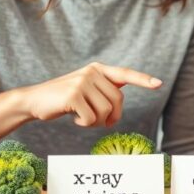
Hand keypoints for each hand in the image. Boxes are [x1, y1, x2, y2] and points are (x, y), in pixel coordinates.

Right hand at [21, 62, 161, 127]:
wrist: (34, 101)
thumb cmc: (63, 100)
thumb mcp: (85, 90)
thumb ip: (102, 91)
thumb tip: (118, 101)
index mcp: (97, 69)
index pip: (125, 74)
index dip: (142, 79)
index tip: (158, 84)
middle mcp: (92, 72)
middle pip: (117, 100)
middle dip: (112, 117)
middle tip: (101, 123)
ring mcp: (82, 81)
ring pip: (105, 111)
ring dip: (96, 122)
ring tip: (83, 119)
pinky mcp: (73, 94)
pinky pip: (91, 118)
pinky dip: (85, 124)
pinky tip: (75, 119)